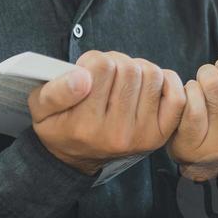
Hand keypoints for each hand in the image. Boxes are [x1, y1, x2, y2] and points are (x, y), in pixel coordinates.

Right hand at [28, 50, 185, 175]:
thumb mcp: (40, 109)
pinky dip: (166, 81)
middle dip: (116, 63)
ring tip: (123, 80)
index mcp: (86, 125)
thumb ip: (54, 91)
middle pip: (130, 68)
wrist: (77, 157)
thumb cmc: (60, 125)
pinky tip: (147, 85)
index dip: (93, 60)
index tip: (86, 71)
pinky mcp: (160, 135)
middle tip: (106, 74)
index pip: (103, 66)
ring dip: (138, 69)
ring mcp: (142, 135)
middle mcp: (117, 133)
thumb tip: (83, 77)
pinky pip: (176, 96)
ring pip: (152, 75)